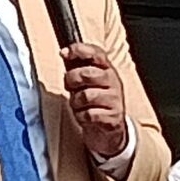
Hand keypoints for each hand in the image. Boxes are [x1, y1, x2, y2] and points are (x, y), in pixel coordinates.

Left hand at [61, 42, 129, 163]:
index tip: (64, 53)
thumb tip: (65, 53)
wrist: (109, 130)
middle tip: (70, 87)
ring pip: (86, 96)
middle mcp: (114, 82)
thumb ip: (77, 66)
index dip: (79, 50)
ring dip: (75, 102)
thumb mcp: (87, 82)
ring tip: (79, 105)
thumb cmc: (95, 101)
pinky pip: (89, 114)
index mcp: (107, 69)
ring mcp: (115, 100)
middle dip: (71, 80)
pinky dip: (81, 117)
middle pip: (87, 74)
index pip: (96, 53)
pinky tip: (84, 116)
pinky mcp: (113, 118)